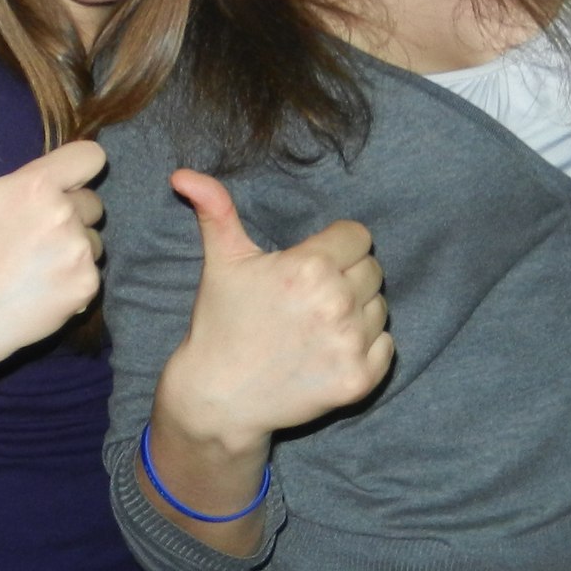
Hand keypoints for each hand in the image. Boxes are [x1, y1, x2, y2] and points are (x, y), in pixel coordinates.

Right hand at [0, 104, 105, 372]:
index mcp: (37, 185)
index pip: (91, 157)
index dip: (78, 169)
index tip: (61, 185)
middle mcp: (63, 214)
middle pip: (91, 202)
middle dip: (70, 216)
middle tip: (29, 238)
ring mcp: (78, 251)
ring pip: (94, 240)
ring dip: (73, 250)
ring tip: (33, 265)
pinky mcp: (87, 285)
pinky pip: (93, 274)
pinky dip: (73, 281)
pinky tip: (41, 287)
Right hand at [154, 169, 391, 456]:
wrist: (220, 397)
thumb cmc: (221, 323)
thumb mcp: (221, 262)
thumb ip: (216, 210)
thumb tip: (182, 173)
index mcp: (309, 267)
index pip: (358, 236)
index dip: (334, 247)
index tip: (308, 267)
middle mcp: (336, 303)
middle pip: (372, 270)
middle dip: (346, 278)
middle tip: (308, 299)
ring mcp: (350, 344)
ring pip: (380, 308)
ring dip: (357, 314)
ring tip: (316, 327)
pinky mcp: (360, 379)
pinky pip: (387, 346)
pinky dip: (366, 348)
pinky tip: (329, 351)